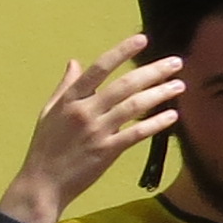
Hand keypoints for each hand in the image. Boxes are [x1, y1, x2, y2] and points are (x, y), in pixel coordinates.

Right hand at [0, 34, 182, 222]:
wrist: (43, 183)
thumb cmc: (45, 148)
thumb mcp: (49, 112)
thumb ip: (65, 87)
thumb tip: (74, 62)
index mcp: (70, 99)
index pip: (99, 68)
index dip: (121, 52)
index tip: (142, 39)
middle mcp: (85, 112)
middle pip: (125, 85)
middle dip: (153, 72)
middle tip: (176, 62)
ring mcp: (97, 132)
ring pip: (134, 107)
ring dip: (160, 94)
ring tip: (179, 85)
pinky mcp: (107, 151)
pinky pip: (136, 133)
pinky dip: (156, 124)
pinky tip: (172, 116)